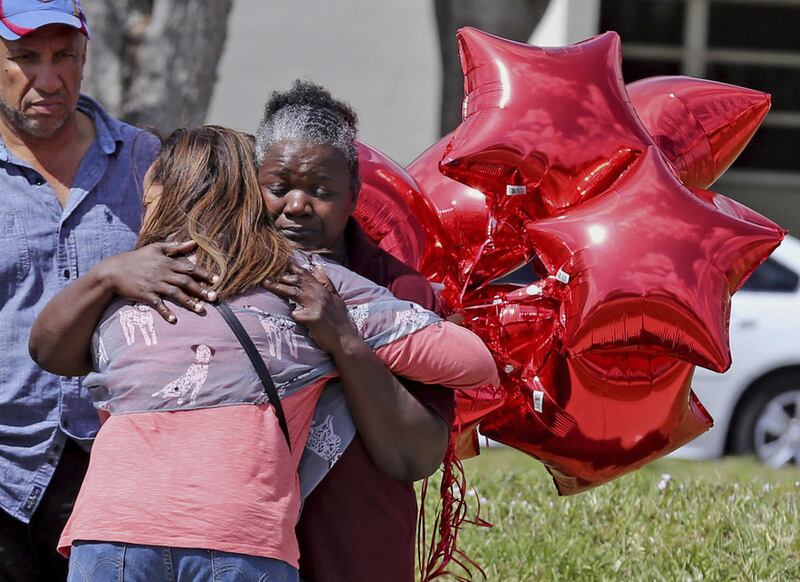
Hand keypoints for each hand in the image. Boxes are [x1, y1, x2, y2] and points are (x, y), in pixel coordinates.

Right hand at [97, 240, 218, 321]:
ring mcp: (154, 284)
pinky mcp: (145, 294)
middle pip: (185, 282)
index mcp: (167, 262)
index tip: (217, 280)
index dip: (204, 274)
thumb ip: (176, 246)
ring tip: (201, 310)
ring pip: (175, 293)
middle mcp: (163, 273)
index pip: (189, 267)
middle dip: (201, 290)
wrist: (114, 270)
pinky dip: (165, 311)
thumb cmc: (137, 258)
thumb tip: (194, 242)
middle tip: (215, 297)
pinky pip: (157, 304)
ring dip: (189, 302)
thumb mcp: (156, 248)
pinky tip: (173, 320)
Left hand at [262, 262, 357, 352]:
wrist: (345, 339)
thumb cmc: (339, 320)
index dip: (293, 267)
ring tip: (266, 284)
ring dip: (278, 288)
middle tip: (267, 274)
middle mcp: (319, 295)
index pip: (306, 274)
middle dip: (281, 277)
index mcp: (323, 290)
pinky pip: (296, 314)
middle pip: (297, 281)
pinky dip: (294, 316)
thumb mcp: (336, 298)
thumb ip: (326, 283)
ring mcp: (316, 305)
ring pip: (293, 292)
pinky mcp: (312, 318)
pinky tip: (298, 320)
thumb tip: (318, 269)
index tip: (281, 263)